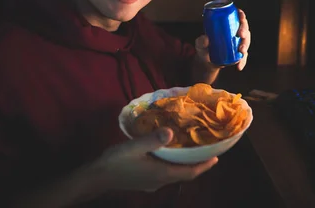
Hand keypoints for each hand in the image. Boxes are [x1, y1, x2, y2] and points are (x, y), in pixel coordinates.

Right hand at [94, 128, 217, 192]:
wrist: (97, 177)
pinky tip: (170, 155)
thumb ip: (153, 139)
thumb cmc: (116, 161)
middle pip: (185, 174)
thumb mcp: (134, 147)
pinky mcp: (145, 182)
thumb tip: (171, 132)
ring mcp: (152, 183)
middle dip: (198, 164)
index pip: (190, 173)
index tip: (217, 158)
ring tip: (192, 151)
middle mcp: (160, 181)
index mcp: (162, 173)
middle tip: (208, 152)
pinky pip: (166, 174)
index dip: (204, 166)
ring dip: (185, 165)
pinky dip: (174, 165)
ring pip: (175, 174)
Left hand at [195, 9, 250, 70]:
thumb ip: (201, 41)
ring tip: (241, 51)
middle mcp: (235, 33)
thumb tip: (206, 39)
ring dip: (245, 45)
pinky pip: (244, 56)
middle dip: (244, 30)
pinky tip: (239, 66)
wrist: (206, 62)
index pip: (237, 17)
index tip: (241, 17)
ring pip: (246, 41)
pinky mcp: (239, 54)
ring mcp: (238, 43)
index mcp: (227, 25)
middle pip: (244, 28)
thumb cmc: (203, 48)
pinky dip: (243, 61)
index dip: (241, 15)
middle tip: (241, 35)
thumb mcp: (200, 44)